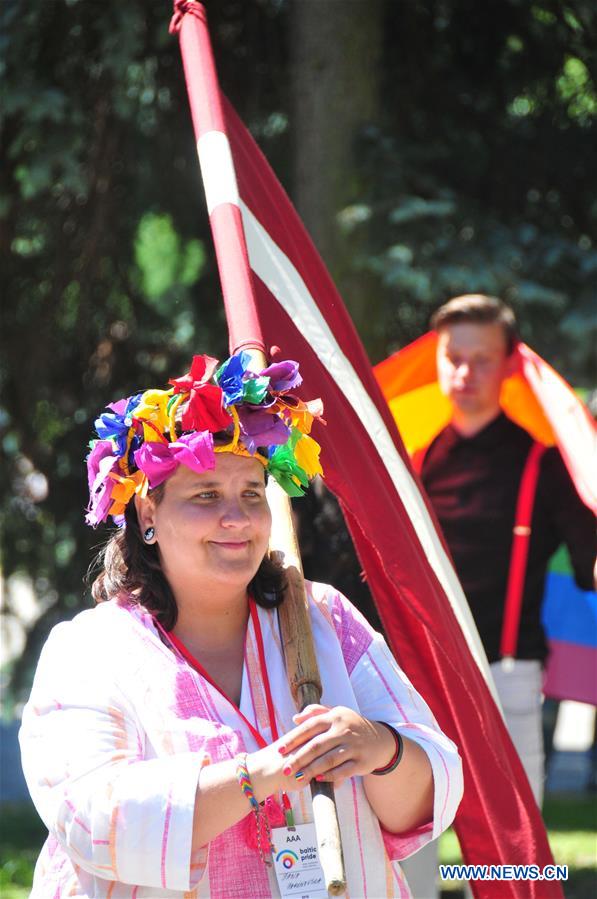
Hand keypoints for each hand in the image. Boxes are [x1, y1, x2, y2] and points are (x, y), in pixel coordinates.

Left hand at [276, 704, 396, 788]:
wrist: (381, 740)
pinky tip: (318, 780)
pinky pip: (343, 770)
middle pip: (317, 745)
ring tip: (298, 777)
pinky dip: (330, 776)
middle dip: (299, 758)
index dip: (294, 738)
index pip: (310, 727)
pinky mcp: (362, 762)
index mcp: (335, 716)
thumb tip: (295, 719)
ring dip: (312, 769)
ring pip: (329, 759)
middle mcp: (344, 730)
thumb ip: (316, 712)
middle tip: (285, 768)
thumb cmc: (351, 726)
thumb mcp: (337, 713)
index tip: (280, 750)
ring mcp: (354, 746)